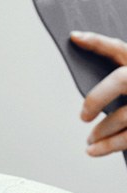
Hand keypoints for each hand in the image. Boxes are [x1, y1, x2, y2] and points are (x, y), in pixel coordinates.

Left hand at [70, 31, 126, 155]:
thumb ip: (123, 82)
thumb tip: (91, 100)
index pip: (121, 48)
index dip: (98, 42)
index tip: (75, 38)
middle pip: (121, 80)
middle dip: (96, 97)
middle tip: (83, 116)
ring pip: (122, 115)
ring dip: (100, 131)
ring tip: (89, 141)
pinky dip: (107, 146)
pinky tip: (94, 150)